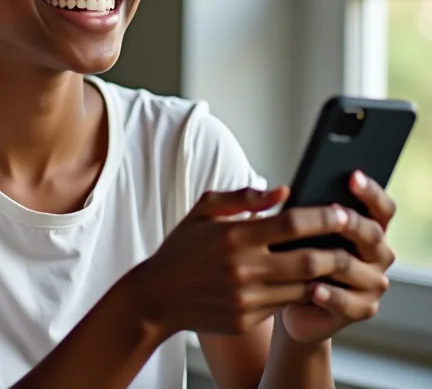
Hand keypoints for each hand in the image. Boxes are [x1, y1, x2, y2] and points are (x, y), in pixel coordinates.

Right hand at [133, 186, 366, 337]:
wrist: (158, 296)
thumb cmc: (181, 248)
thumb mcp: (203, 211)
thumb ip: (243, 197)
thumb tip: (283, 191)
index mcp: (233, 236)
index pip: (290, 224)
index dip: (321, 218)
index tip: (340, 212)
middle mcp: (243, 268)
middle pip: (308, 260)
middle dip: (336, 250)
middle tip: (352, 241)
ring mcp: (247, 297)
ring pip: (303, 287)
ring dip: (326, 276)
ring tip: (338, 261)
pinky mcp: (247, 319)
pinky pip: (286, 305)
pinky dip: (303, 293)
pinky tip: (310, 282)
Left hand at [281, 171, 396, 343]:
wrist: (287, 294)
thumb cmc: (292, 252)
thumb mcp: (295, 227)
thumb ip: (299, 210)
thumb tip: (283, 191)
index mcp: (366, 227)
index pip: (381, 207)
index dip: (370, 192)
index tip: (353, 176)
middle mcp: (376, 253)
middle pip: (374, 234)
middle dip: (352, 222)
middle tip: (334, 212)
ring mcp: (372, 282)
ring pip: (361, 269)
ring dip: (338, 260)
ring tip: (317, 253)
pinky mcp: (361, 308)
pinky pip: (351, 303)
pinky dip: (332, 295)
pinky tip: (314, 288)